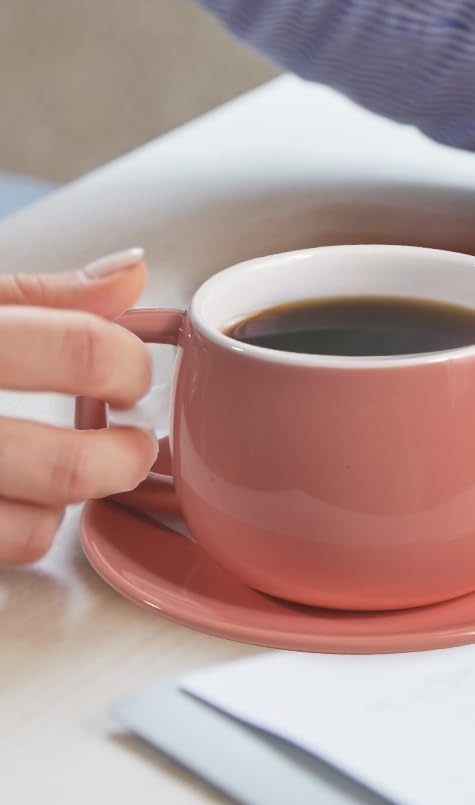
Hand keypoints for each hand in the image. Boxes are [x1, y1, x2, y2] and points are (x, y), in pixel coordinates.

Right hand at [0, 249, 156, 564]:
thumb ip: (38, 295)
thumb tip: (130, 273)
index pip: (80, 353)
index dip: (128, 365)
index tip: (129, 372)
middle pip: (67, 467)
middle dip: (124, 457)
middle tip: (133, 443)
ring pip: (33, 528)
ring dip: (67, 504)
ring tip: (63, 469)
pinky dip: (20, 531)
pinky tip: (11, 498)